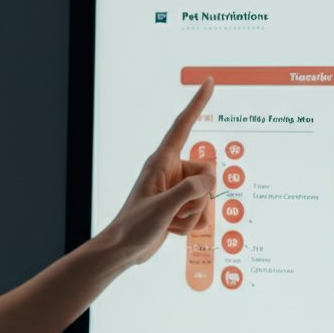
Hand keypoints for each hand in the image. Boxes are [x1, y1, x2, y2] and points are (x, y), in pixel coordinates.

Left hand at [102, 78, 216, 264]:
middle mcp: (171, 171)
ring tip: (168, 222)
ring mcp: (176, 189)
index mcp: (161, 162)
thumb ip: (189, 192)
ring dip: (192, 215)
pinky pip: (203, 212)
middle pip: (208, 173)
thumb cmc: (134, 227)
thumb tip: (209, 180)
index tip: (208, 82)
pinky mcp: (180, 205)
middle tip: (173, 211)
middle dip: (198, 198)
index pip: (183, 126)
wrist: (123, 250)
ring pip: (207, 196)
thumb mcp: (162, 209)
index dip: (197, 104)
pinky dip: (191, 224)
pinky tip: (171, 229)